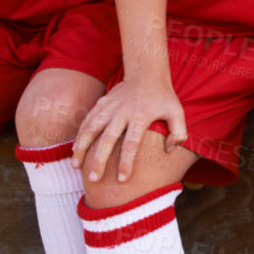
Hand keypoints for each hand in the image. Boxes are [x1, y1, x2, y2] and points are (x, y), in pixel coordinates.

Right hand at [71, 74, 187, 183]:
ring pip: (90, 129)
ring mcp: (109, 107)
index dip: (126, 162)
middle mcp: (122, 112)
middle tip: (93, 179)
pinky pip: (86, 121)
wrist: (146, 73)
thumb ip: (179, 133)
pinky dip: (79, 136)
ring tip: (75, 166)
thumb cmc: (163, 98)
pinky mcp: (100, 104)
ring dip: (81, 148)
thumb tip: (169, 151)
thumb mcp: (178, 112)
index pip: (132, 143)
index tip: (122, 179)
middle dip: (99, 160)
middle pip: (107, 139)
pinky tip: (75, 151)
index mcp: (141, 116)